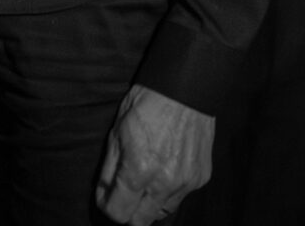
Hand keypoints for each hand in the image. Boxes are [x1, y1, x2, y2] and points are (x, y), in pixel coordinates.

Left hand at [94, 85, 212, 221]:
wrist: (185, 91)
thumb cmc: (146, 106)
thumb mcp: (116, 133)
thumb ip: (109, 169)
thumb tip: (104, 192)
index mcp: (140, 170)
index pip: (119, 213)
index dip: (108, 207)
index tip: (105, 197)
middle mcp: (165, 183)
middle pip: (141, 221)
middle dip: (127, 212)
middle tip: (121, 196)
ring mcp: (187, 183)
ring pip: (162, 212)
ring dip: (148, 204)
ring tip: (142, 184)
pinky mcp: (201, 178)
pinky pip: (180, 197)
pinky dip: (167, 193)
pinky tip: (162, 173)